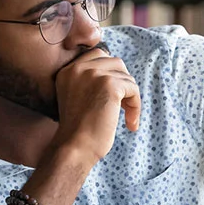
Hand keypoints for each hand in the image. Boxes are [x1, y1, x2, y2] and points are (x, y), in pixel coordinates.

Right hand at [50, 47, 141, 163]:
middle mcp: (78, 68)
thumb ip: (90, 81)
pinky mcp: (109, 84)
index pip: (98, 56)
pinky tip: (130, 123)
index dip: (111, 74)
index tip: (113, 97)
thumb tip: (119, 71)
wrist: (75, 148)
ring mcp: (93, 74)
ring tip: (126, 117)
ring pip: (125, 76)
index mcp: (68, 71)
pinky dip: (135, 106)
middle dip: (122, 83)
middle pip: (114, 62)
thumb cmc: (78, 132)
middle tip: (121, 106)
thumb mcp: (77, 98)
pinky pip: (133, 88)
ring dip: (130, 96)